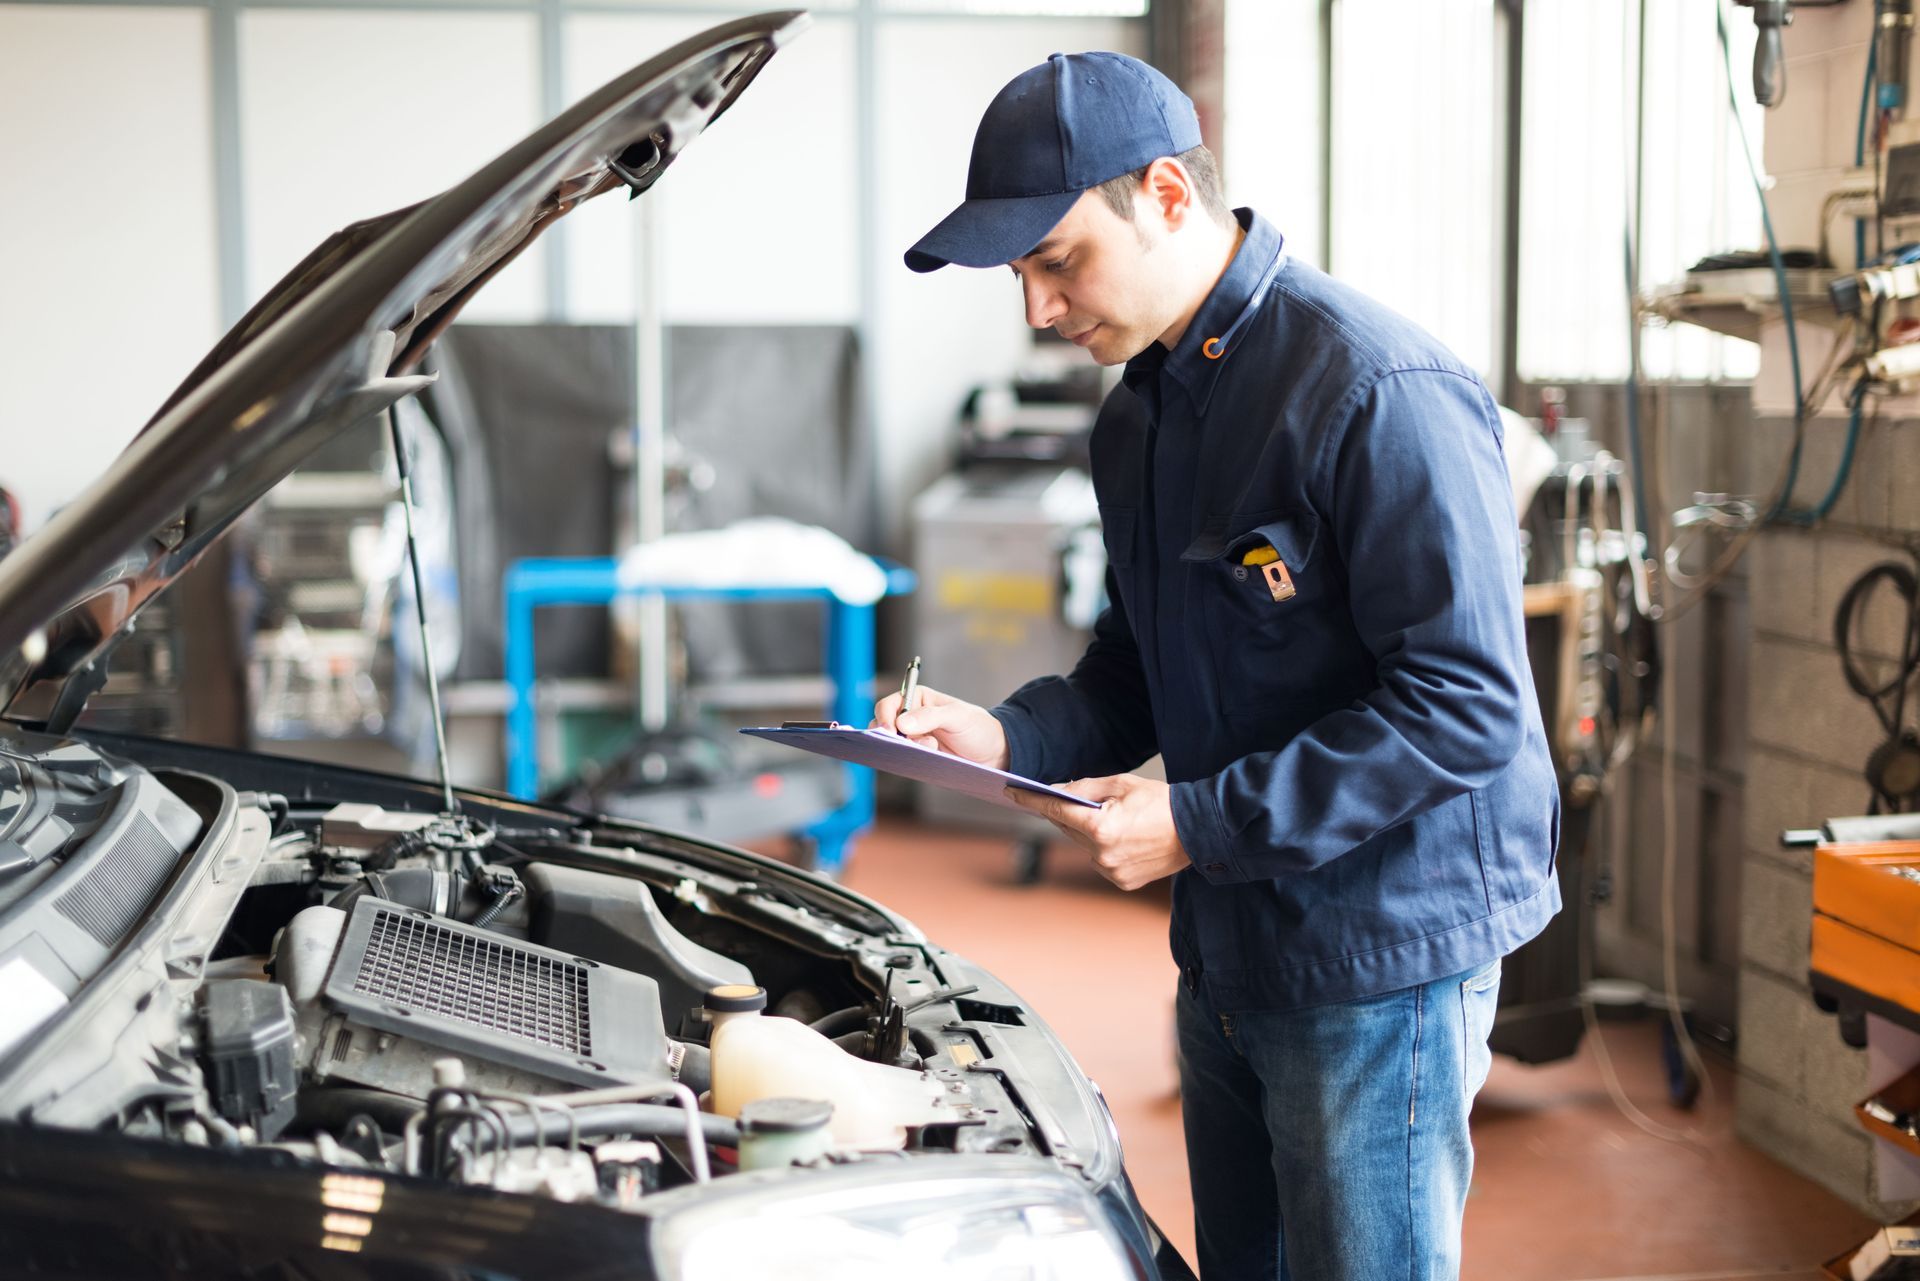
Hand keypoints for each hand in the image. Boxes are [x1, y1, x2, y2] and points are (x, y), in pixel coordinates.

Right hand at [870, 685, 1008, 769]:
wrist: (993, 753)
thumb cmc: (978, 728)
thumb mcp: (958, 717)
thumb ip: (931, 717)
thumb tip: (901, 723)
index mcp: (917, 698)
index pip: (888, 705)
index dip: (884, 717)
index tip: (890, 732)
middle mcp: (911, 717)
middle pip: (884, 726)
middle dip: (891, 737)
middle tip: (906, 746)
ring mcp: (913, 738)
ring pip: (892, 745)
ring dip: (903, 750)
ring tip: (930, 750)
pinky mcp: (918, 756)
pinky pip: (903, 758)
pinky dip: (907, 760)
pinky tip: (922, 761)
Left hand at [1007, 773, 1189, 890]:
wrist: (1197, 830)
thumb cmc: (1161, 802)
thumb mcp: (1121, 784)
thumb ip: (1084, 789)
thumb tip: (1056, 792)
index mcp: (1101, 828)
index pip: (1055, 811)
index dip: (1031, 800)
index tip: (1012, 792)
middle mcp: (1102, 855)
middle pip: (1067, 828)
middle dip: (1065, 812)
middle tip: (1067, 798)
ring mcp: (1111, 872)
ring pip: (1083, 846)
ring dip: (1087, 831)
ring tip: (1113, 818)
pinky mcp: (1121, 882)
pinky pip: (1100, 860)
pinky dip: (1102, 848)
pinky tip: (1124, 837)